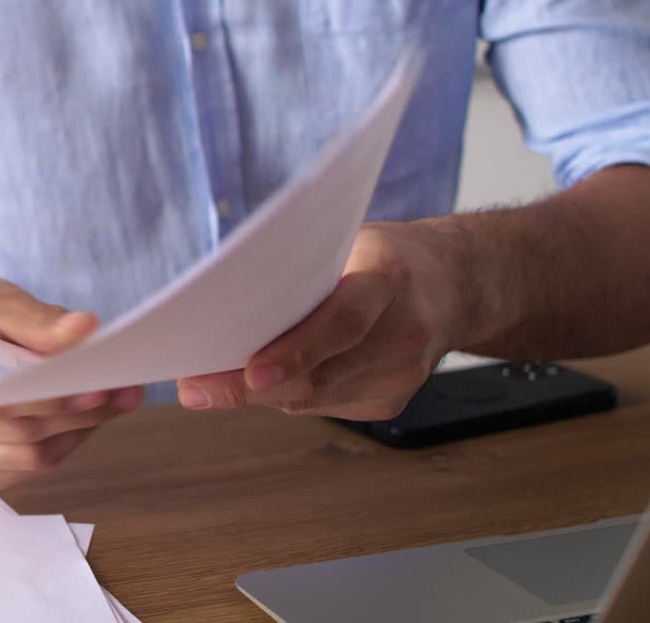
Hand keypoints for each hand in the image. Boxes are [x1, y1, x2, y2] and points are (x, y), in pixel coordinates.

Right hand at [0, 278, 144, 489]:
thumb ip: (35, 318)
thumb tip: (84, 329)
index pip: (1, 406)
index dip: (56, 401)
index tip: (102, 388)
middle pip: (21, 438)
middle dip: (81, 416)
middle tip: (127, 392)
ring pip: (29, 461)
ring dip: (78, 433)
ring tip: (114, 402)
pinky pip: (26, 472)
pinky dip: (62, 447)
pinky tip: (82, 420)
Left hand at [175, 221, 461, 419]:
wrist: (455, 286)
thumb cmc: (384, 257)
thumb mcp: (348, 241)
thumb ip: (301, 271)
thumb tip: (224, 301)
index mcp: (390, 275)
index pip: (345, 319)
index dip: (299, 350)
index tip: (253, 372)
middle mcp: (404, 331)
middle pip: (321, 373)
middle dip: (248, 386)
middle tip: (194, 387)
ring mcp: (402, 374)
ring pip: (314, 398)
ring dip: (258, 393)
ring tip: (207, 383)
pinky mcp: (392, 402)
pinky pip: (323, 407)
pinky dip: (287, 394)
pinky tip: (266, 378)